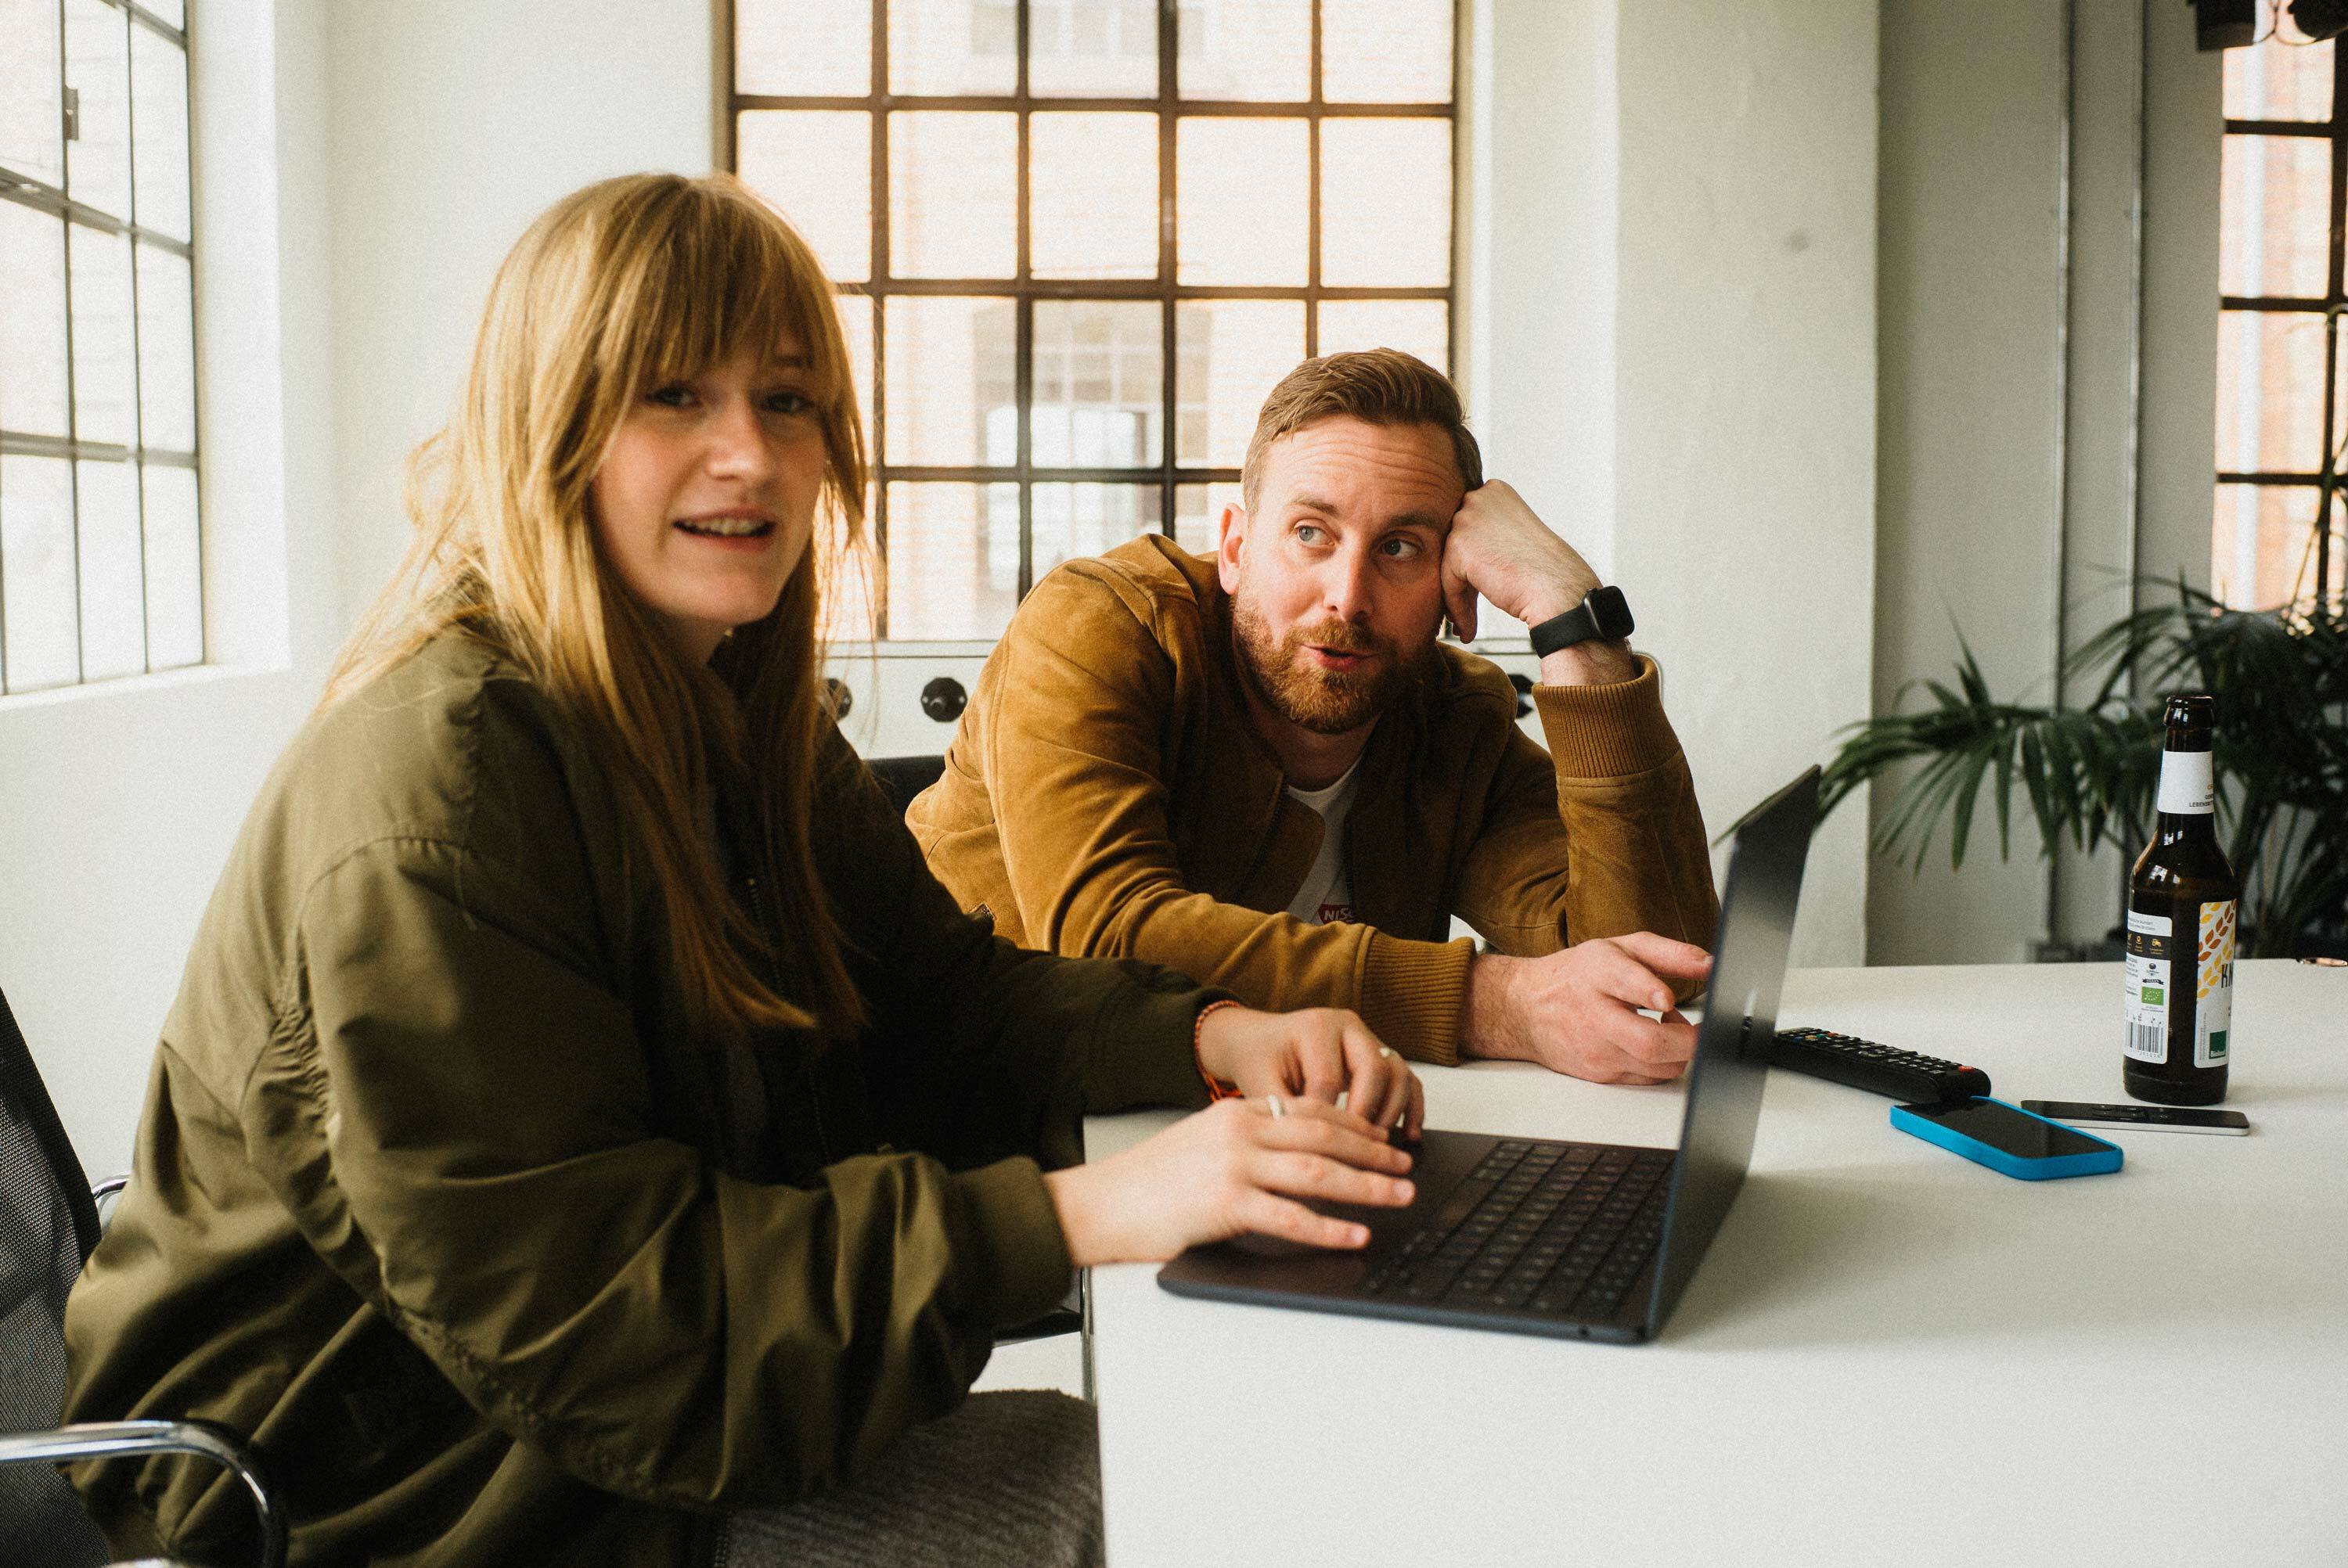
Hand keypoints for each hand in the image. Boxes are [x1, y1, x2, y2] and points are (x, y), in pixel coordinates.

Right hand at [1042, 1097, 1416, 1264]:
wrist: (1099, 1204)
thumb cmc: (1148, 1183)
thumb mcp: (1202, 1144)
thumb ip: (1245, 1142)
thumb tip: (1292, 1152)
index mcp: (1237, 1113)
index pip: (1312, 1111)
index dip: (1356, 1125)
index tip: (1386, 1138)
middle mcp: (1239, 1132)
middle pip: (1325, 1136)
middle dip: (1373, 1152)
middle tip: (1407, 1166)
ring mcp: (1233, 1167)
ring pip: (1317, 1172)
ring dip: (1366, 1186)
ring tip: (1399, 1196)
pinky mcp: (1225, 1205)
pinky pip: (1290, 1217)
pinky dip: (1329, 1228)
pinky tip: (1356, 1235)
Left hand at [1195, 1005, 1423, 1135]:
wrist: (1261, 1041)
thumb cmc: (1260, 1060)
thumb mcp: (1260, 1082)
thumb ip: (1281, 1110)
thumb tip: (1303, 1150)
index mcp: (1316, 1027)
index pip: (1329, 1077)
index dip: (1325, 1117)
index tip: (1320, 1147)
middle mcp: (1348, 1027)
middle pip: (1374, 1069)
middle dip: (1366, 1113)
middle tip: (1355, 1147)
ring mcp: (1369, 1039)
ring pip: (1398, 1072)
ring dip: (1392, 1112)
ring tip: (1379, 1146)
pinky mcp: (1381, 1057)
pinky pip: (1408, 1079)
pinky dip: (1412, 1108)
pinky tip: (1410, 1135)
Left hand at [1440, 482, 1635, 683]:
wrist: (1557, 590)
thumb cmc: (1544, 571)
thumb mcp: (1513, 537)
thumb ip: (1486, 536)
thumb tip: (1460, 557)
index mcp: (1494, 491)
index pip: (1467, 527)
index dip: (1470, 560)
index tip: (1478, 586)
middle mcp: (1479, 498)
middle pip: (1454, 544)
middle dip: (1460, 577)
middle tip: (1469, 608)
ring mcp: (1467, 518)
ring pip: (1449, 564)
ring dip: (1458, 595)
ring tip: (1469, 622)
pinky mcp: (1458, 545)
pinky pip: (1448, 582)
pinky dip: (1457, 607)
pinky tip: (1467, 627)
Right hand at [1459, 934, 1713, 1084]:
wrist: (1526, 1008)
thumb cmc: (1578, 975)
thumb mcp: (1620, 948)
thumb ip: (1668, 953)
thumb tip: (1710, 964)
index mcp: (1599, 973)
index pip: (1624, 982)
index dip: (1648, 990)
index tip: (1666, 999)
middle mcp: (1594, 1014)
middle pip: (1648, 1042)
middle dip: (1688, 1040)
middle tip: (1703, 1028)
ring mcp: (1596, 1050)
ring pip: (1657, 1066)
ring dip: (1679, 1050)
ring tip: (1672, 1028)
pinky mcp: (1600, 1075)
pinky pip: (1649, 1077)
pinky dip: (1663, 1062)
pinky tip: (1653, 1042)